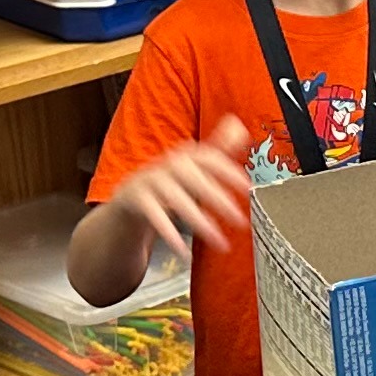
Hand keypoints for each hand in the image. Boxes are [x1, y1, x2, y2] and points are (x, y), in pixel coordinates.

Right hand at [113, 118, 255, 265]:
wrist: (128, 200)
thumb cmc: (169, 183)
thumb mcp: (192, 167)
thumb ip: (217, 150)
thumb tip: (239, 125)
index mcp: (184, 156)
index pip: (207, 157)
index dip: (227, 170)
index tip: (246, 186)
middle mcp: (167, 165)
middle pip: (192, 177)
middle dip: (217, 197)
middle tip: (239, 219)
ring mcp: (148, 181)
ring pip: (175, 199)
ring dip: (199, 220)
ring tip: (219, 241)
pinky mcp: (134, 200)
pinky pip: (153, 215)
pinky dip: (168, 233)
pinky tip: (183, 250)